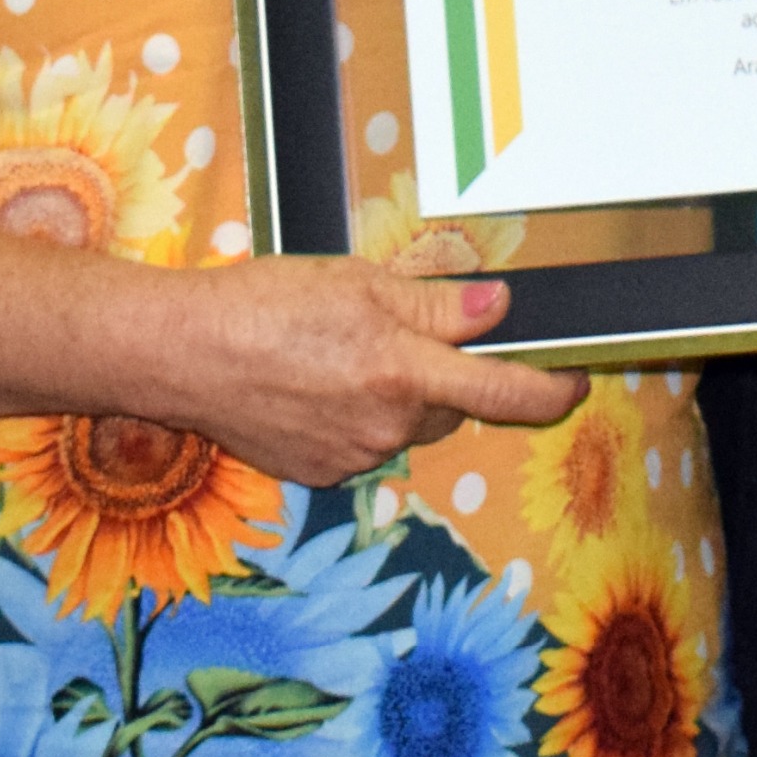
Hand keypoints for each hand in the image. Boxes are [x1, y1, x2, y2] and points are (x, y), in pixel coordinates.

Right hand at [154, 261, 586, 487]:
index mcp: (403, 371)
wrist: (182, 355)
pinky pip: (363, 446)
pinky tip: (313, 388)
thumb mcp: (358, 281)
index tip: (574, 381)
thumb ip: (437, 304)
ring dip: (397, 399)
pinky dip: (356, 419)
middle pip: (451, 410)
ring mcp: (353, 457)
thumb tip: (498, 309)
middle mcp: (386, 425)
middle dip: (444, 379)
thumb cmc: (265, 303)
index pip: (504, 392)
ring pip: (405, 428)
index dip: (552, 391)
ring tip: (339, 356)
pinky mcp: (321, 475)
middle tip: (397, 336)